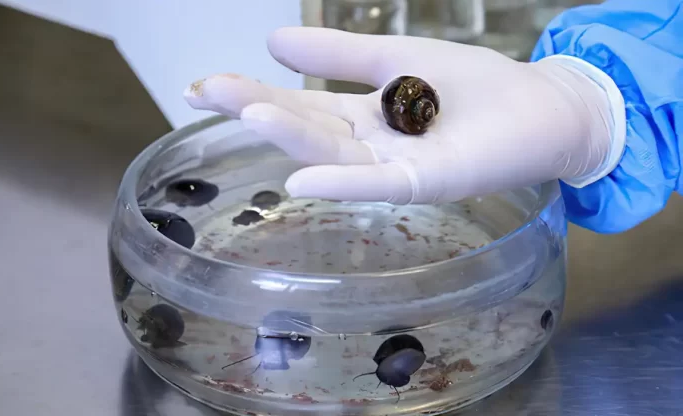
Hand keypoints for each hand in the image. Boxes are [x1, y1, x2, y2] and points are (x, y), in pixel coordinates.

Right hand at [184, 27, 614, 203]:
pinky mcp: (427, 181)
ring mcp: (395, 167)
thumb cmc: (472, 86)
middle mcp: (368, 147)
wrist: (538, 107)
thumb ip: (338, 53)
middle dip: (255, 110)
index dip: (249, 95)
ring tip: (247, 114)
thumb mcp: (394, 59)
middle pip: (304, 130)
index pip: (296, 106)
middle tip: (205, 91)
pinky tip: (303, 180)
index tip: (201, 85)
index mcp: (360, 117)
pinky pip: (378, 183)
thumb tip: (272, 41)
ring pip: (334, 154)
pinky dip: (342, 182)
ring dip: (291, 138)